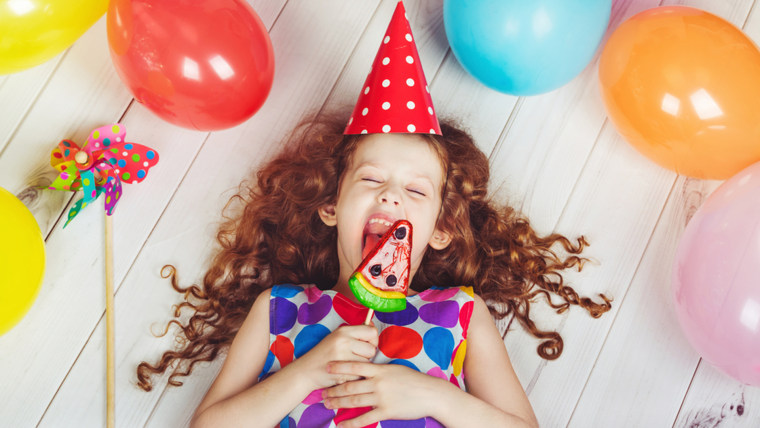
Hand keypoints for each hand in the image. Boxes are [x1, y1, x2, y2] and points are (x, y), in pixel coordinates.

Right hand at [287, 325, 378, 390]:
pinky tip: (344, 374)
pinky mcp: (343, 371)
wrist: (306, 371)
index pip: (372, 331)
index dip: (373, 340)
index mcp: (343, 330)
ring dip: (361, 367)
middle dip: (367, 356)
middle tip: (354, 358)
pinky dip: (354, 376)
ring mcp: (343, 356)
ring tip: (347, 366)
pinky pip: (360, 374)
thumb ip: (355, 333)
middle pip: (372, 349)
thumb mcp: (337, 338)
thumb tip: (372, 326)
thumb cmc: (324, 354)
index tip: (366, 345)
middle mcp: (343, 340)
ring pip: (367, 363)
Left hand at [322, 362, 448, 426]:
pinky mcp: (386, 411)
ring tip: (327, 405)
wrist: (431, 394)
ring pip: (354, 400)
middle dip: (334, 390)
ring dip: (338, 403)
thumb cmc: (414, 380)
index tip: (327, 367)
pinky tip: (341, 424)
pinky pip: (365, 418)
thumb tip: (367, 369)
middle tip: (322, 393)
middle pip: (350, 385)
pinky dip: (351, 422)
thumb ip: (380, 370)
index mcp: (380, 370)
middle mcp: (378, 383)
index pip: (355, 366)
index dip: (339, 366)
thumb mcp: (396, 369)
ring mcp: (381, 398)